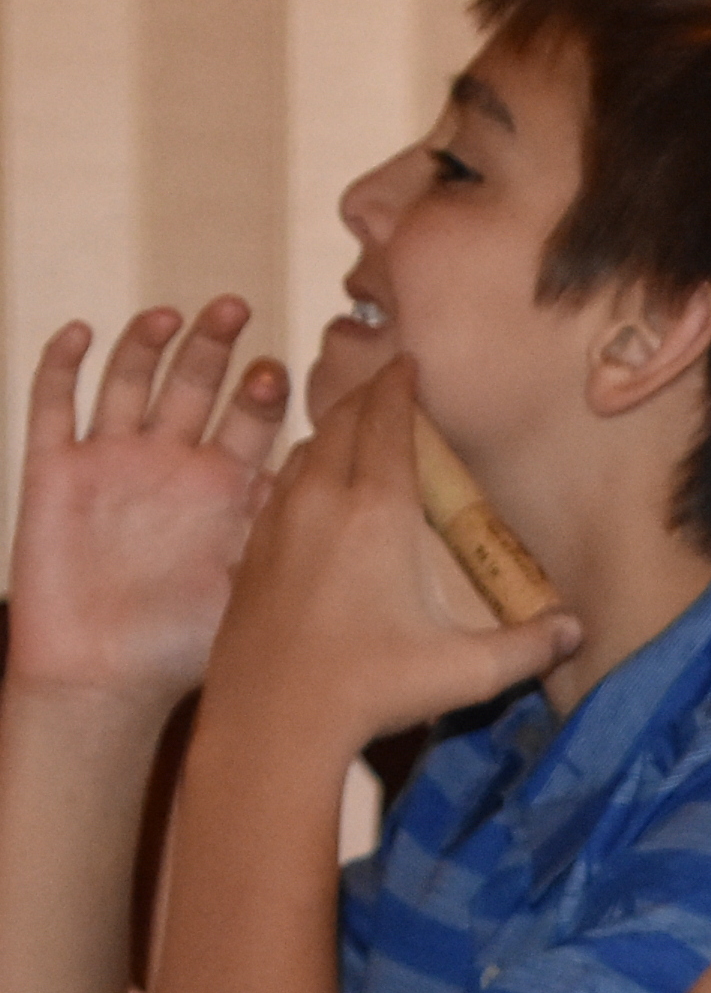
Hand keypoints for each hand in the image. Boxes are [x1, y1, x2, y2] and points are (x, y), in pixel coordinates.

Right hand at [7, 301, 289, 710]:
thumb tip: (373, 518)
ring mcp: (113, 461)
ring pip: (130, 379)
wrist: (103, 682)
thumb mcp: (249, 588)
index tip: (289, 367)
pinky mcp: (56, 471)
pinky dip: (63, 364)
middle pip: (195, 383)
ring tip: (174, 315)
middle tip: (237, 310)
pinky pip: (55, 404)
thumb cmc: (184, 651)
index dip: (267, 389)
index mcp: (224, 489)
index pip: (253, 420)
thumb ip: (291, 543)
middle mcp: (171, 464)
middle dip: (215, 345)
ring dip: (148, 343)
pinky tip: (82, 331)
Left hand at [204, 359, 579, 756]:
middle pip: (340, 422)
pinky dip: (301, 474)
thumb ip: (526, 648)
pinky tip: (312, 496)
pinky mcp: (250, 553)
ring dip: (329, 433)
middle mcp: (323, 500)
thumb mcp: (463, 673)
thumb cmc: (371, 690)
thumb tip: (577, 630)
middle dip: (364, 396)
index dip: (398, 385)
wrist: (270, 724)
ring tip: (351, 435)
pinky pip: (277, 489)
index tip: (408, 362)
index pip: (387, 421)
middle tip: (386, 387)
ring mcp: (278, 523)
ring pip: (303, 451)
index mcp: (378, 511)